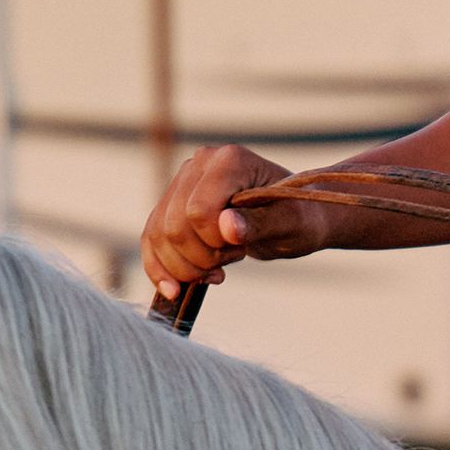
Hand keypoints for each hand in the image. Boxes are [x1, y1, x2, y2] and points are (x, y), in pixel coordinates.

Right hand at [140, 143, 330, 300]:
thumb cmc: (298, 218)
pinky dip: (161, 269)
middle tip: (233, 257)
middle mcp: (200, 163)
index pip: (199, 211)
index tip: (242, 247)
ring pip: (158, 237)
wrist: (293, 218)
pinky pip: (151, 241)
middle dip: (201, 258)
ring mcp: (183, 181)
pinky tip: (178, 288)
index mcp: (230, 160)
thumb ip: (258, 224)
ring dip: (186, 267)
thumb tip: (226, 225)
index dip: (214, 241)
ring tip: (218, 267)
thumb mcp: (290, 224)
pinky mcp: (172, 203)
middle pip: (174, 227)